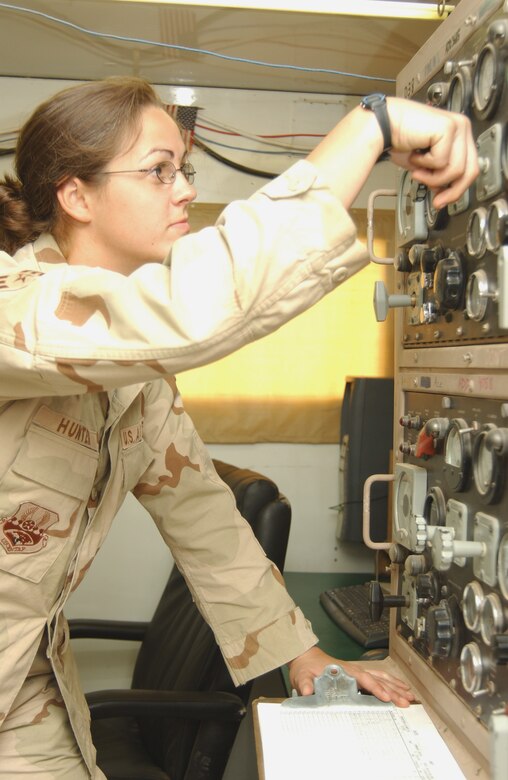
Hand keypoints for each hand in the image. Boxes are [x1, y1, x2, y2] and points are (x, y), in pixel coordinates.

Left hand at [287, 646, 414, 706]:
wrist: (304, 656)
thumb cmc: (305, 667)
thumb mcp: (302, 676)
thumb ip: (304, 683)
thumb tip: (307, 691)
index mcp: (343, 671)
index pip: (363, 679)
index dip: (376, 688)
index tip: (387, 697)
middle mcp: (353, 670)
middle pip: (377, 679)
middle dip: (393, 690)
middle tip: (406, 702)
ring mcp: (357, 671)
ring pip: (381, 677)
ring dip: (395, 685)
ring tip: (409, 695)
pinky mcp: (357, 673)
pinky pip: (377, 676)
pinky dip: (390, 681)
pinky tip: (398, 686)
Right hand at [387, 97, 478, 209]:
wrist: (382, 126)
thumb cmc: (399, 139)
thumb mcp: (423, 165)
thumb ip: (438, 175)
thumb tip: (443, 190)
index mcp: (459, 135)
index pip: (470, 168)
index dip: (457, 189)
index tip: (443, 200)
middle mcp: (461, 127)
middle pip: (470, 170)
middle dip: (452, 190)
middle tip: (437, 200)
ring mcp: (457, 127)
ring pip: (456, 169)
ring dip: (432, 177)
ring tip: (417, 170)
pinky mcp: (448, 128)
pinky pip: (442, 161)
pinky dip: (425, 164)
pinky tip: (415, 154)